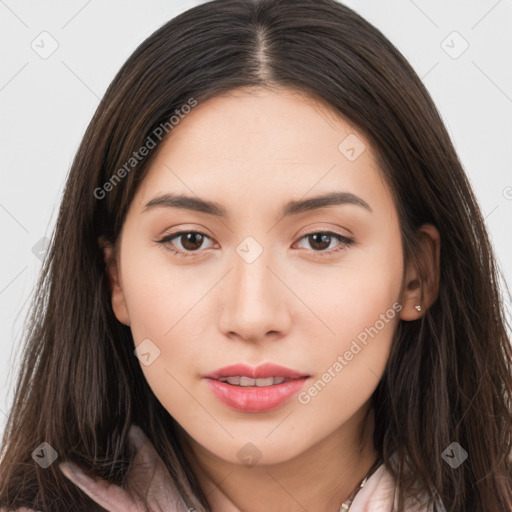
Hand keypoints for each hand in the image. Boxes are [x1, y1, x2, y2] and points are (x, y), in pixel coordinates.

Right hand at [58, 424, 190, 511]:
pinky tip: (65, 465)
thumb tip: (128, 421)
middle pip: (86, 463)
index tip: (77, 426)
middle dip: (72, 452)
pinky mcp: (105, 496)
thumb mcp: (148, 453)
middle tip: (57, 437)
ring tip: (53, 449)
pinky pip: (88, 484)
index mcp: (116, 469)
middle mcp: (107, 479)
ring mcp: (104, 489)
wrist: (167, 508)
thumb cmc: (160, 483)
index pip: (98, 453)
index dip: (89, 441)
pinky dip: (77, 474)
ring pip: (82, 474)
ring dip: (69, 463)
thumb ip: (136, 438)